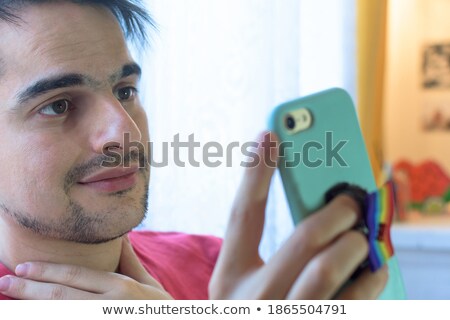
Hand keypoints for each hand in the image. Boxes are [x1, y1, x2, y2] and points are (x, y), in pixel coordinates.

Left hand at [0, 236, 172, 298]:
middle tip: (4, 283)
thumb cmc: (162, 310)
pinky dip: (51, 319)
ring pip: (61, 314)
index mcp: (121, 288)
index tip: (22, 268)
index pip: (76, 276)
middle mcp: (110, 306)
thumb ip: (130, 262)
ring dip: (33, 310)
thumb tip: (119, 237)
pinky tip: (35, 315)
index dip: (47, 272)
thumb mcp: (150, 285)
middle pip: (61, 297)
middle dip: (29, 290)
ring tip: (9, 303)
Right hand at [209, 132, 387, 298]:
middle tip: (349, 200)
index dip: (256, 172)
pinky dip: (372, 280)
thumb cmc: (254, 312)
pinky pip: (353, 302)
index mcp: (230, 281)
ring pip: (328, 270)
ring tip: (362, 237)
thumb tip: (315, 213)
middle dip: (335, 212)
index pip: (242, 215)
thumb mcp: (243, 287)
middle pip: (302, 240)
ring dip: (355, 245)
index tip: (269, 132)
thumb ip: (267, 252)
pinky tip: (376, 271)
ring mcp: (285, 318)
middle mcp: (254, 301)